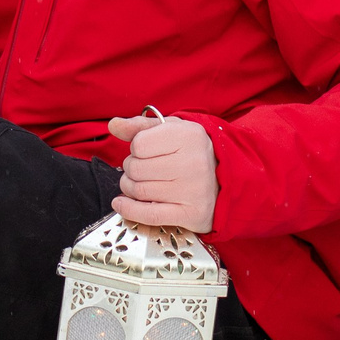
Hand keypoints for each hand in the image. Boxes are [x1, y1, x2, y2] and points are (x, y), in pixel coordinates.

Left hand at [105, 114, 217, 232]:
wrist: (225, 181)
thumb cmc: (193, 153)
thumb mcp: (171, 131)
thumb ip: (140, 126)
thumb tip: (114, 124)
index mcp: (189, 136)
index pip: (139, 144)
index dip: (136, 149)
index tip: (146, 152)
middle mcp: (193, 162)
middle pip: (136, 168)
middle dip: (131, 170)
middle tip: (141, 170)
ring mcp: (192, 190)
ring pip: (139, 191)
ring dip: (129, 188)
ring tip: (138, 184)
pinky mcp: (190, 214)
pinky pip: (148, 214)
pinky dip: (128, 209)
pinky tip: (121, 204)